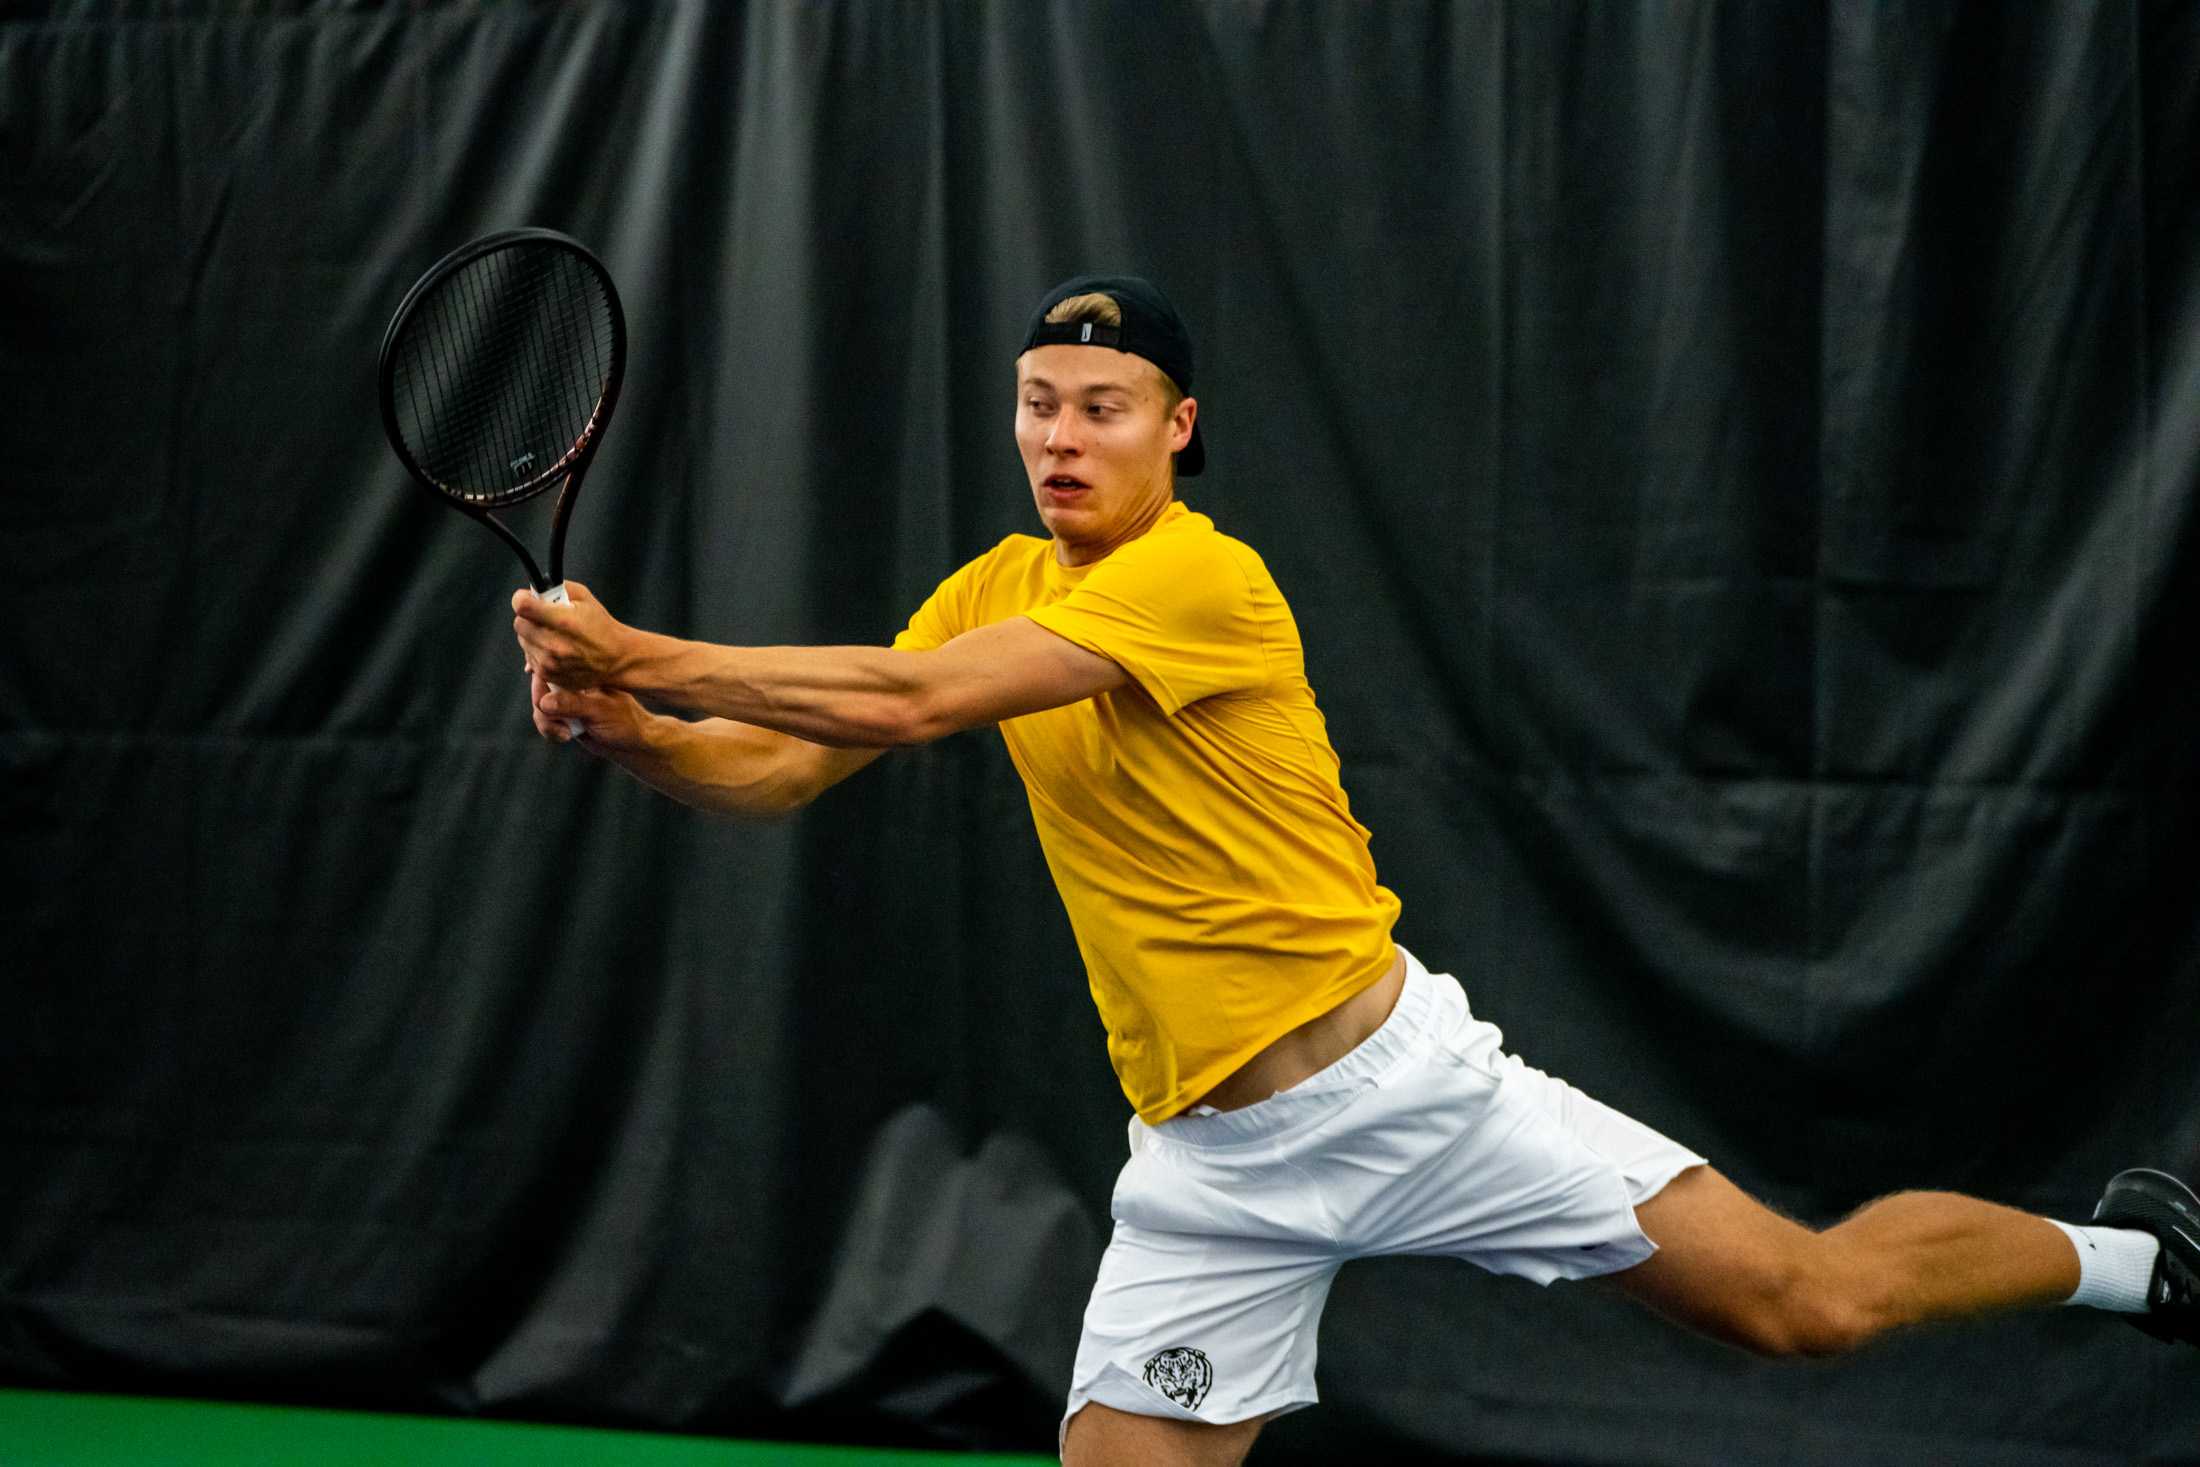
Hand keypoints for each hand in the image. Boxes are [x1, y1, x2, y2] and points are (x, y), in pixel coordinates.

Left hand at [512, 580, 629, 689]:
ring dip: (533, 635)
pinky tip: (555, 648)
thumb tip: (535, 589)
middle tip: (546, 618)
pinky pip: (529, 657)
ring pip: (523, 641)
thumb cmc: (601, 627)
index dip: (522, 599)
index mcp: (563, 621)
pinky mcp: (548, 674)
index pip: (522, 606)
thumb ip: (557, 588)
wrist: (617, 659)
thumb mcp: (584, 598)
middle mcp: (553, 644)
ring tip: (554, 635)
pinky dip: (538, 651)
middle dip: (530, 618)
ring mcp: (549, 662)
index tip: (528, 599)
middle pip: (519, 623)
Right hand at [527, 663, 647, 749]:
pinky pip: (545, 720)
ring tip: (564, 735)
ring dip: (546, 723)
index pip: (553, 668)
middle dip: (542, 709)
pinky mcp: (564, 715)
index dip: (540, 684)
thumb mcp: (600, 710)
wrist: (632, 743)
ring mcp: (567, 699)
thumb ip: (573, 704)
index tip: (544, 705)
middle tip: (557, 728)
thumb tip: (544, 702)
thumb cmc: (624, 721)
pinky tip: (564, 737)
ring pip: (540, 706)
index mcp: (583, 672)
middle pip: (540, 688)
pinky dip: (549, 730)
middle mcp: (573, 682)